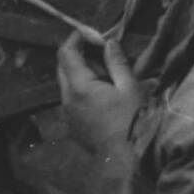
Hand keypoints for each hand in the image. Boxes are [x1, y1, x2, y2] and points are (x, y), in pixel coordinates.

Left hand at [55, 29, 140, 156]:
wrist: (122, 159)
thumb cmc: (130, 121)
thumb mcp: (128, 88)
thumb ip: (116, 62)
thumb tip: (108, 42)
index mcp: (79, 86)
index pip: (66, 52)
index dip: (76, 38)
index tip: (93, 34)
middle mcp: (66, 98)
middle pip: (63, 66)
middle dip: (79, 54)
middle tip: (102, 54)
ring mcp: (66, 112)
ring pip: (67, 83)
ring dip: (81, 73)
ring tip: (106, 76)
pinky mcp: (71, 123)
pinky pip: (71, 98)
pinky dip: (82, 89)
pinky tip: (102, 95)